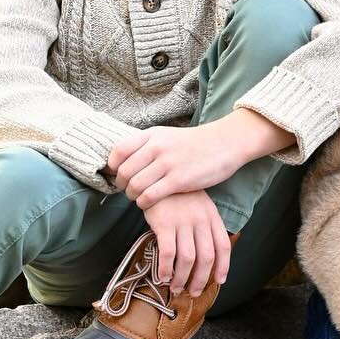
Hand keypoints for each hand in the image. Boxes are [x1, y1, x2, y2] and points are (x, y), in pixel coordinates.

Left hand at [109, 111, 289, 207]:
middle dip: (123, 186)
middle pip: (124, 173)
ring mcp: (167, 164)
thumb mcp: (168, 136)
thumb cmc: (195, 144)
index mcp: (152, 135)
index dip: (114, 167)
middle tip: (130, 190)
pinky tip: (150, 202)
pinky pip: (149, 196)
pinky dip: (144, 203)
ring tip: (140, 197)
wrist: (226, 143)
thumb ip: (147, 146)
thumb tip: (123, 162)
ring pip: (134, 187)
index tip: (119, 175)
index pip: (118, 151)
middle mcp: (156, 147)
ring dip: (133, 196)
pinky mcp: (178, 180)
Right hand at [143, 190, 231, 296]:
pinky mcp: (164, 224)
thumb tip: (206, 254)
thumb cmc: (177, 194)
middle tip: (192, 292)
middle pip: (206, 258)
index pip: (223, 246)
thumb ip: (204, 225)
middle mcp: (201, 220)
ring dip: (182, 278)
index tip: (218, 282)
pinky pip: (168, 253)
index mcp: (212, 216)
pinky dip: (166, 269)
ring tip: (175, 288)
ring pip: (187, 259)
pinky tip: (162, 276)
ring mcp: (183, 222)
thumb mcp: (199, 205)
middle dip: (200, 280)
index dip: (222, 267)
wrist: (157, 175)